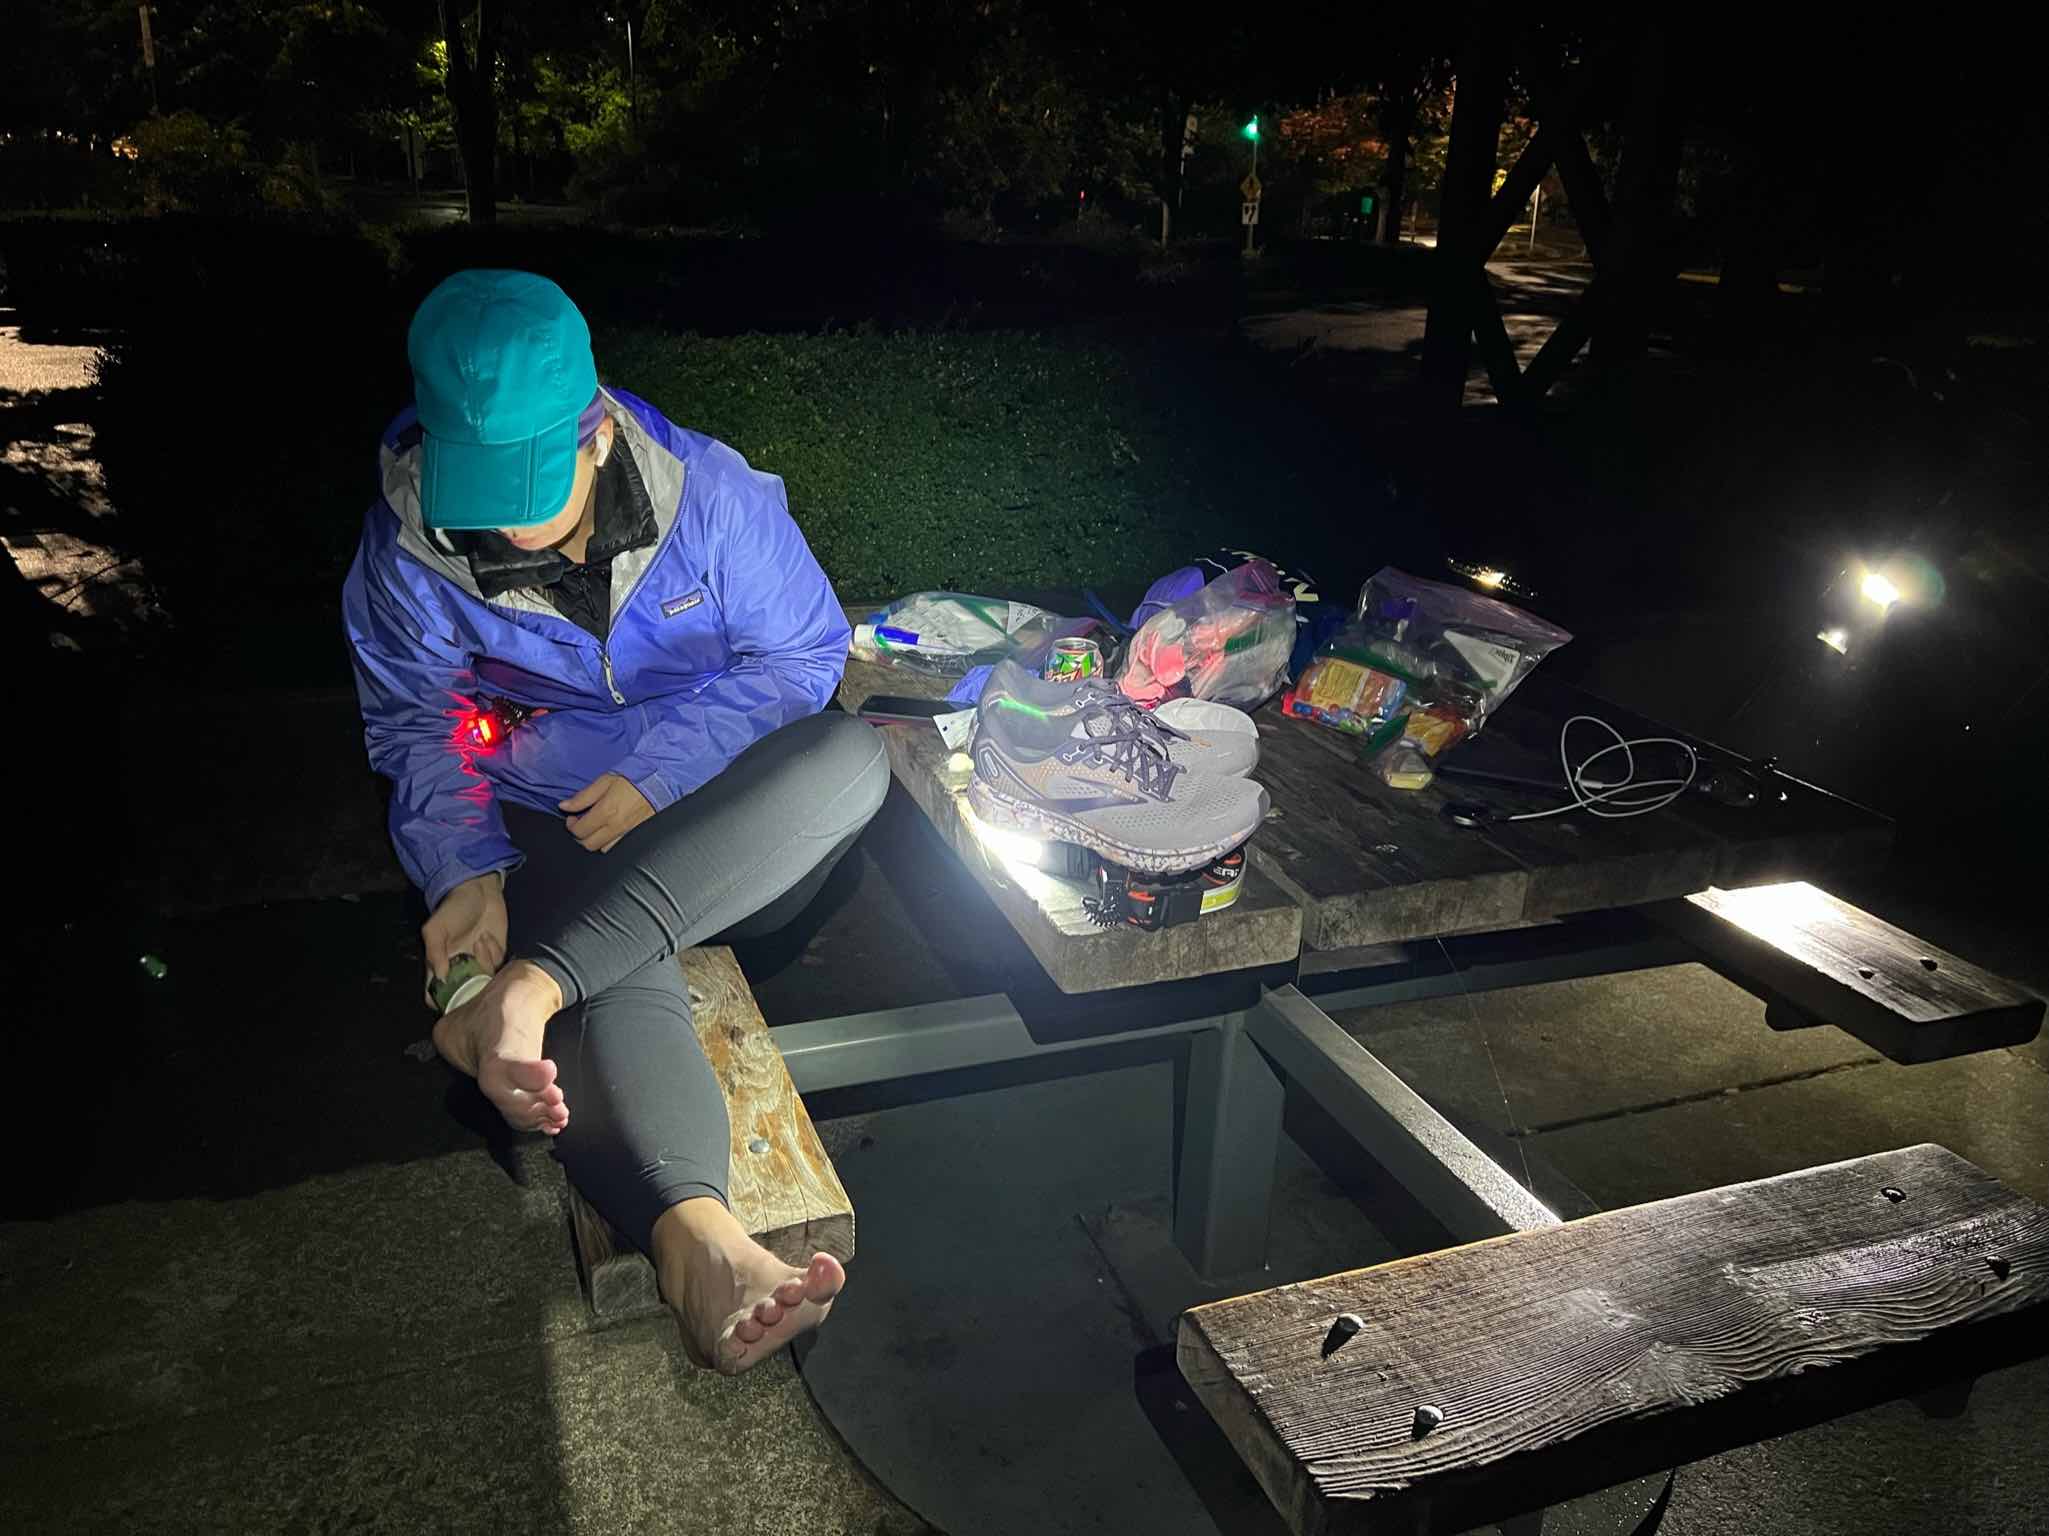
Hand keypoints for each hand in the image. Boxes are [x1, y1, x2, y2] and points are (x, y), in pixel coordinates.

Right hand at [421, 871, 508, 1004]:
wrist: (479, 891)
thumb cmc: (452, 909)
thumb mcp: (436, 929)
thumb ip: (435, 953)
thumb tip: (440, 978)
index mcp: (440, 965)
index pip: (437, 993)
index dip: (441, 1001)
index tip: (451, 999)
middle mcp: (460, 969)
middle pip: (464, 993)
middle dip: (470, 987)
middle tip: (474, 969)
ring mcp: (479, 964)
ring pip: (483, 981)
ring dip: (483, 962)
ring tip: (478, 940)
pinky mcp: (496, 956)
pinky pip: (498, 966)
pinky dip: (494, 953)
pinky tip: (488, 937)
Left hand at [561, 772, 655, 852]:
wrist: (660, 781)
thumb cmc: (634, 778)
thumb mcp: (605, 781)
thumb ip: (583, 796)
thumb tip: (564, 806)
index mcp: (606, 812)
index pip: (579, 831)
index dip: (571, 825)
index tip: (573, 817)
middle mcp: (616, 827)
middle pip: (589, 845)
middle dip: (581, 835)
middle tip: (582, 823)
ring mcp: (628, 834)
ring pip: (604, 850)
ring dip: (596, 841)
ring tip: (597, 828)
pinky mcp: (638, 836)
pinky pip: (619, 848)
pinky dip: (610, 843)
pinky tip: (610, 832)